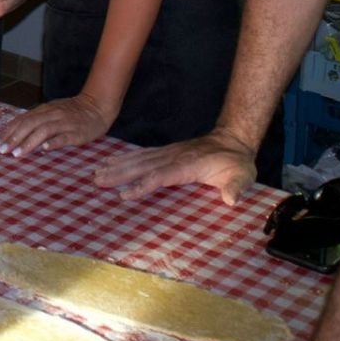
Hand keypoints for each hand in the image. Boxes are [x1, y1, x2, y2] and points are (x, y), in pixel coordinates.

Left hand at [0, 93, 115, 155]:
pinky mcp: (77, 132)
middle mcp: (52, 114)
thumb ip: (36, 121)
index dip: (8, 132)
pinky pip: (64, 137)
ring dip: (28, 142)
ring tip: (17, 154)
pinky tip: (44, 149)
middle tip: (2, 150)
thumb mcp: (52, 113)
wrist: (97, 106)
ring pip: (43, 131)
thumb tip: (16, 133)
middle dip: (13, 138)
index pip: (22, 120)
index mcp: (44, 110)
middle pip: (29, 125)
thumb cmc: (72, 113)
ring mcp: (65, 123)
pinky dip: (53, 142)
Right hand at [91, 130, 257, 204]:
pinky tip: (111, 161)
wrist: (233, 141)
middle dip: (119, 173)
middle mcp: (173, 157)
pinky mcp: (166, 153)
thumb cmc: (237, 163)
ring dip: (117, 166)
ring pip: (139, 159)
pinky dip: (125, 158)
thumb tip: (231, 200)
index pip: (161, 176)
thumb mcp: (242, 175)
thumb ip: (236, 187)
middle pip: (142, 166)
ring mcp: (168, 153)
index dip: (143, 185)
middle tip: (97, 180)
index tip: (124, 195)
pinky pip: (142, 155)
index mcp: (188, 165)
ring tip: (97, 173)